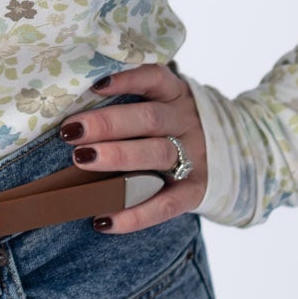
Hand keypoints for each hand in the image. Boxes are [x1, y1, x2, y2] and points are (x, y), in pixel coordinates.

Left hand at [59, 62, 205, 231]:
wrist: (230, 155)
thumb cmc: (172, 126)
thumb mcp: (162, 103)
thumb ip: (128, 102)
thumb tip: (68, 109)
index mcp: (174, 94)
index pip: (154, 78)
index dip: (127, 79)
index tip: (94, 85)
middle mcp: (185, 121)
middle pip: (149, 119)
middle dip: (108, 124)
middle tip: (70, 131)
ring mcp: (194, 156)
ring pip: (158, 155)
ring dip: (118, 158)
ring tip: (81, 160)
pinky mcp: (195, 191)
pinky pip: (166, 205)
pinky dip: (134, 214)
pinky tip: (103, 220)